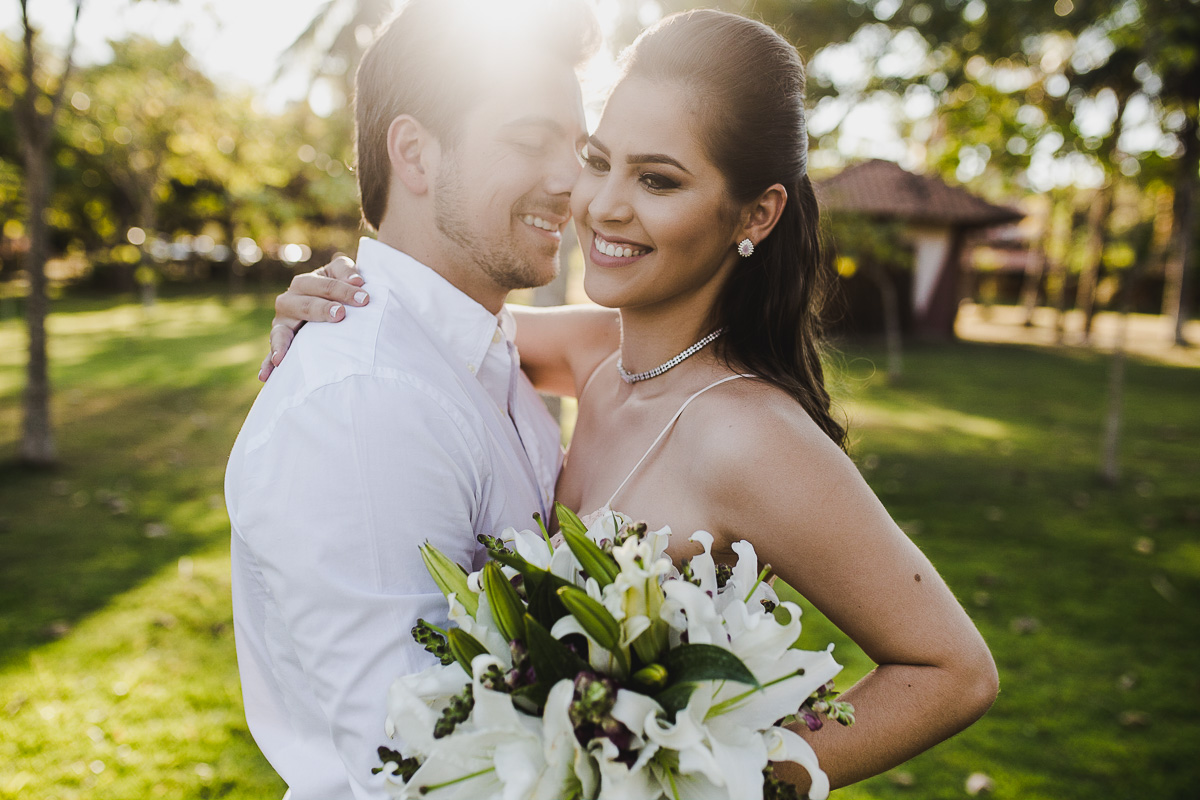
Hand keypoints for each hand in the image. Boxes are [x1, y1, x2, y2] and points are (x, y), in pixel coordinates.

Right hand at [259, 255, 366, 380]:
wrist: (330, 303)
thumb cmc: (338, 287)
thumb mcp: (342, 273)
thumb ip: (347, 271)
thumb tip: (357, 281)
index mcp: (304, 284)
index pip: (323, 286)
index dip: (344, 290)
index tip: (365, 298)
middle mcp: (289, 302)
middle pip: (303, 305)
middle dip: (321, 309)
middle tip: (340, 314)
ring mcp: (282, 324)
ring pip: (281, 331)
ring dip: (283, 342)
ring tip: (284, 355)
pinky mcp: (281, 343)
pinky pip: (273, 354)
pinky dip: (268, 364)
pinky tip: (266, 376)